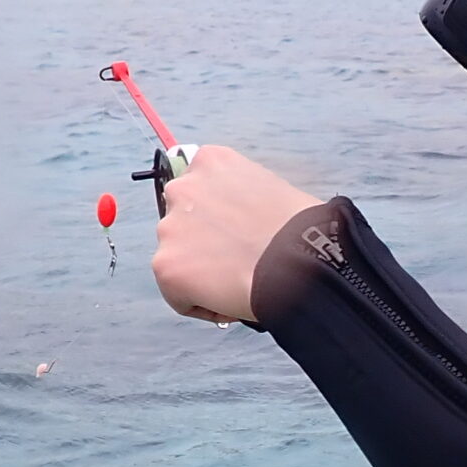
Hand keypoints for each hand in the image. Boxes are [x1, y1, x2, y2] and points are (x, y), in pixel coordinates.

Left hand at [151, 147, 320, 325]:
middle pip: (183, 225)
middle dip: (206, 244)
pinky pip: (177, 295)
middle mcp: (181, 188)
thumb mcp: (267, 187)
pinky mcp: (165, 265)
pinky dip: (201, 304)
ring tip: (238, 281)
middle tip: (237, 261)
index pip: (199, 194)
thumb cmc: (300, 230)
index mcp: (209, 162)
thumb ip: (238, 198)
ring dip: (202, 273)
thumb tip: (235, 222)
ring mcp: (169, 227)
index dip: (220, 222)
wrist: (302, 261)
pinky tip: (230, 300)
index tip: (238, 236)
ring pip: (179, 260)